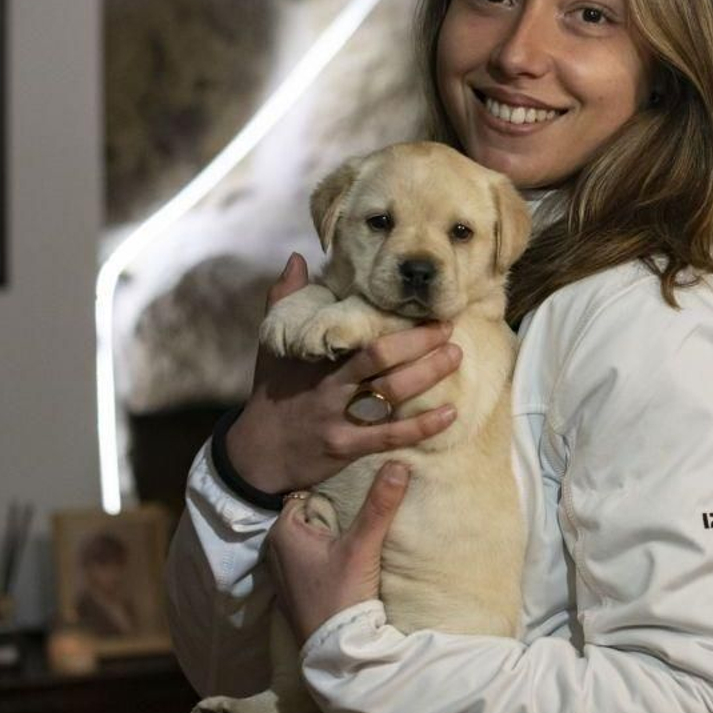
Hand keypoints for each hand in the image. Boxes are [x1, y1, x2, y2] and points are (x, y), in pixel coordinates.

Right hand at [226, 253, 461, 493]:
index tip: (417, 305)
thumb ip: (284, 300)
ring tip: (455, 357)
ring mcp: (338, 417)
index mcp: (315, 357)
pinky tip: (450, 413)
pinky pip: (390, 435)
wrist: (257, 454)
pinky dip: (423, 425)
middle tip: (447, 327)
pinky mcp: (346, 447)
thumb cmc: (272, 395)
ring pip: (390, 392)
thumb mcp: (272, 347)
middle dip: (418, 341)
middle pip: (379, 356)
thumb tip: (296, 258)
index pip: (355, 329)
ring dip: (428, 374)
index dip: (388, 316)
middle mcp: (329, 385)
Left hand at [267, 461, 409, 643]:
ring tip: (361, 526)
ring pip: (313, 536)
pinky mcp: (297, 587)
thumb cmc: (340, 594)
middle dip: (337, 509)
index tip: (361, 484)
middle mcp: (277, 547)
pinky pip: (313, 556)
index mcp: (284, 530)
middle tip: (366, 502)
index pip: (311, 493)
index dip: (336, 488)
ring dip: (334, 532)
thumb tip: (399, 462)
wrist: (334, 649)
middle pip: (313, 514)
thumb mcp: (362, 546)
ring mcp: (285, 569)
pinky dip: (328, 552)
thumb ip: (379, 504)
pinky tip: (348, 555)